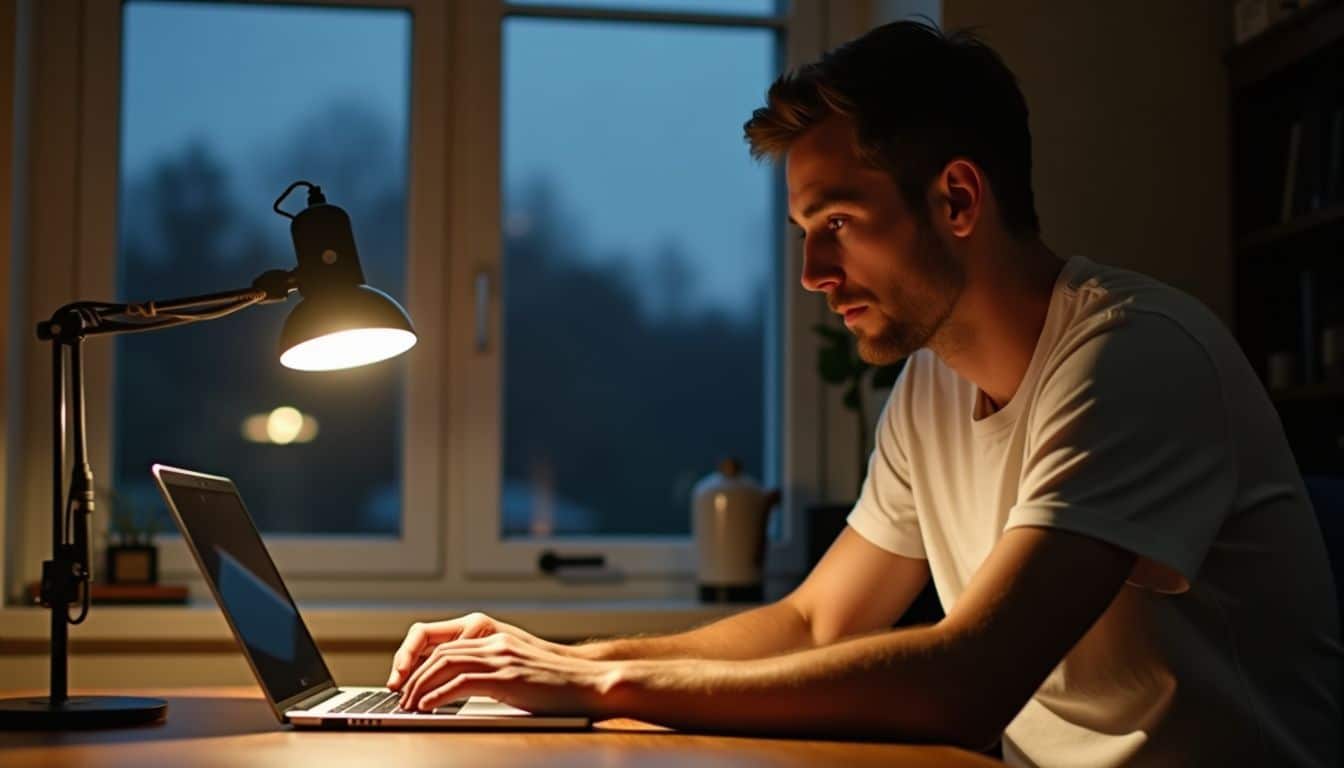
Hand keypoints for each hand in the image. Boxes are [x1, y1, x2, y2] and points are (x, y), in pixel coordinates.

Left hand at [387, 613, 571, 691]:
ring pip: (445, 666)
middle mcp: (496, 644)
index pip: (448, 646)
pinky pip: (460, 683)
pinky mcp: (506, 678)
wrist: (590, 683)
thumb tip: (468, 689)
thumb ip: (496, 673)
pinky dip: (438, 695)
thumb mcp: (522, 672)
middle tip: (403, 698)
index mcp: (498, 639)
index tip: (411, 683)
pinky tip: (427, 708)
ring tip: (409, 705)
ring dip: (421, 687)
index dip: (423, 664)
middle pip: (441, 654)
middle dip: (415, 676)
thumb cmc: (561, 685)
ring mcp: (501, 659)